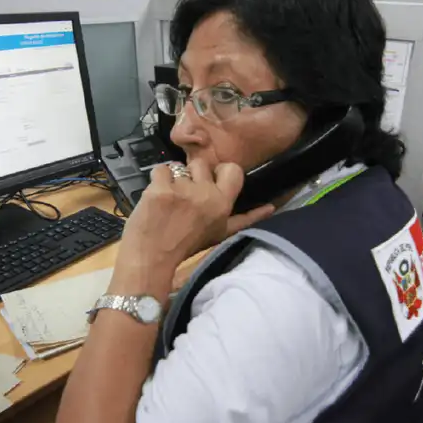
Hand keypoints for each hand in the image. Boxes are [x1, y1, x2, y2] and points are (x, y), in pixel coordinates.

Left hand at [118, 160, 274, 271]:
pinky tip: (156, 197)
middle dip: (191, 176)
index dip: (220, 171)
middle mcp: (206, 194)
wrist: (151, 258)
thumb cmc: (186, 246)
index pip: (232, 170)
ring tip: (168, 198)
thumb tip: (271, 207)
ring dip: (173, 178)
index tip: (210, 181)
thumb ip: (246, 219)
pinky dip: (156, 180)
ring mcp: (182, 190)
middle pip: (201, 164)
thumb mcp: (221, 233)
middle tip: (184, 196)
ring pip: (179, 166)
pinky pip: (160, 169)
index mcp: (223, 204)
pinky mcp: (160, 189)